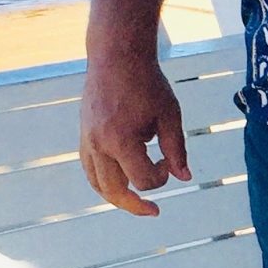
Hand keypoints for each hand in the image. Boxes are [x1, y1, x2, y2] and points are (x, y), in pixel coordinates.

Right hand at [80, 43, 191, 217]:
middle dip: (135, 205)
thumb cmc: (147, 84)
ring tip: (135, 201)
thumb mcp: (170, 115)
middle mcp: (99, 145)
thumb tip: (183, 177)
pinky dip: (104, 181)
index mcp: (121, 140)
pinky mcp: (83, 135)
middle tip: (153, 210)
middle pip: (115, 191)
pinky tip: (120, 181)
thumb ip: (176, 149)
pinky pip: (90, 169)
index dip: (161, 177)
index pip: (143, 180)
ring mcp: (87, 140)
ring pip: (97, 183)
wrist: (116, 56)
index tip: (167, 161)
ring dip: (116, 196)